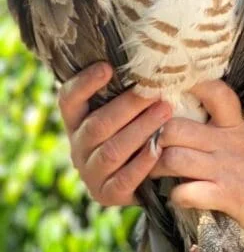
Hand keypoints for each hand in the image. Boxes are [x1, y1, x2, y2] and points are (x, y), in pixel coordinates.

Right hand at [58, 62, 171, 206]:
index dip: (84, 84)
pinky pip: (124, 180)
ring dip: (140, 130)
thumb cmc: (140, 131)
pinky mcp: (106, 194)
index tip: (106, 67)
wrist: (149, 179)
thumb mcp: (129, 110)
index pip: (69, 100)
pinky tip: (159, 149)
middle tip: (155, 92)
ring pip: (112, 150)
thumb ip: (128, 89)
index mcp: (77, 121)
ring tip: (166, 112)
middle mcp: (78, 146)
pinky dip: (142, 164)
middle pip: (98, 124)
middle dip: (128, 106)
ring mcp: (91, 172)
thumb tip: (150, 56)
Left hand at [149, 80, 243, 243]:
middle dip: (154, 138)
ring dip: (156, 169)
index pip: (214, 92)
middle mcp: (229, 142)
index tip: (169, 95)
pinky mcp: (227, 197)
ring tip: (154, 176)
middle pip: (175, 127)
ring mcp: (226, 169)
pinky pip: (186, 192)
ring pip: (173, 158)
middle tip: (148, 150)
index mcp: (236, 126)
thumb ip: (228, 129)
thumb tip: (197, 120)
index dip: (189, 88)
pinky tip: (178, 198)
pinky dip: (175, 197)